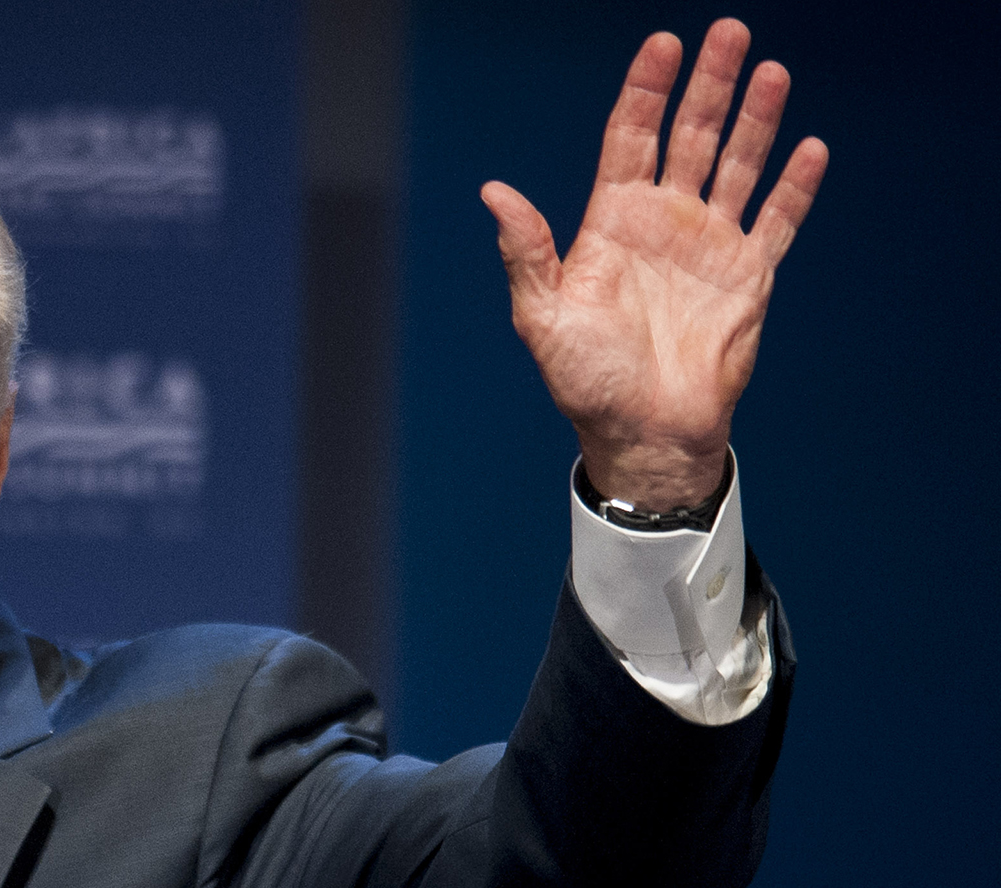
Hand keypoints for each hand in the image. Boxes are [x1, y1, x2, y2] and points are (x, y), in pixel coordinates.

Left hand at [481, 18, 827, 508]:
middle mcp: (662, 222)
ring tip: (771, 71)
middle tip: (728, 32)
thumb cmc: (586, 380)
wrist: (644, 432)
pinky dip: (795, 186)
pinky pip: (777, 221)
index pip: (629, 138)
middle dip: (708, 84)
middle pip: (690, 136)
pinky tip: (808, 146)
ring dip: (755, 119)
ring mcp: (708, 245)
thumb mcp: (543, 315)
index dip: (645, 91)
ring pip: (737, 165)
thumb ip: (527, 251)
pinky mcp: (748, 276)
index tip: (661, 45)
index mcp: (611, 222)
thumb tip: (494, 192)